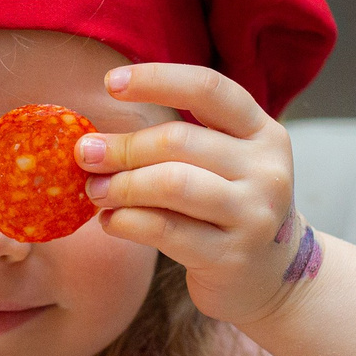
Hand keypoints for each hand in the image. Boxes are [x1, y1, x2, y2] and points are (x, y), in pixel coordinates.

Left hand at [78, 64, 314, 327]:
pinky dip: (127, 222)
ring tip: (95, 192)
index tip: (110, 84)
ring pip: (171, 184)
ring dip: (121, 186)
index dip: (157, 79)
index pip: (208, 89)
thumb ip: (175, 143)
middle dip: (122, 147)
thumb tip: (93, 142)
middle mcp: (267, 169)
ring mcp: (254, 215)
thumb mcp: (221, 164)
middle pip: (178, 140)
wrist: (269, 275)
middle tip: (86, 156)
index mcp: (263, 132)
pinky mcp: (231, 256)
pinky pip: (165, 230)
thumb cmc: (227, 208)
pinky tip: (111, 222)